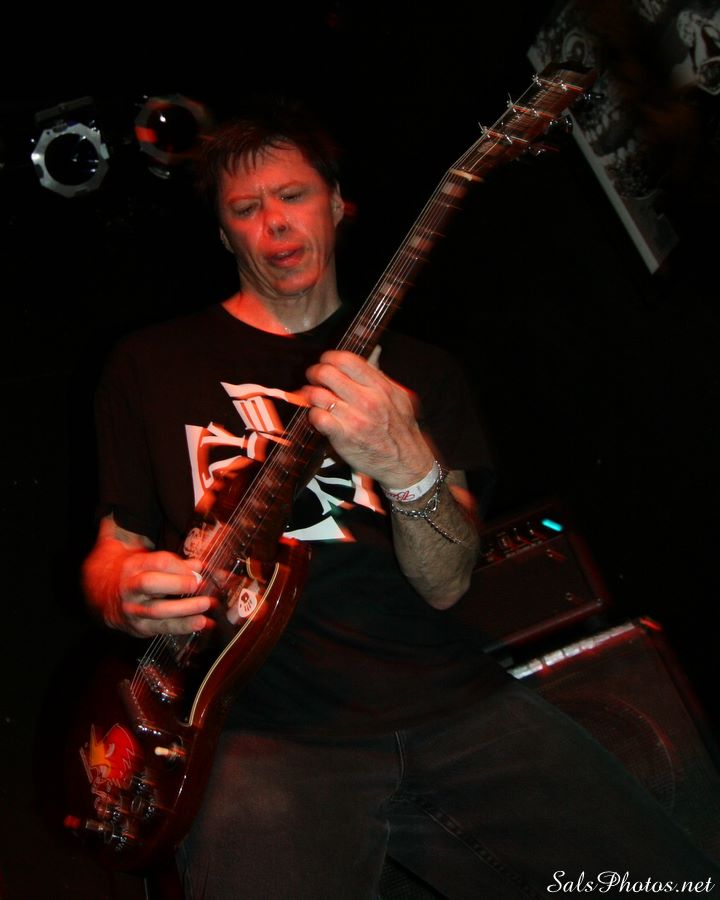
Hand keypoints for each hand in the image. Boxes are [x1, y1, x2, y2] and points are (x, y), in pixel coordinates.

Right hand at [112, 549, 214, 636]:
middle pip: (150, 583)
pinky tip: (201, 622)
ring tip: (205, 605)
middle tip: (197, 584)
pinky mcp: (140, 627)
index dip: (179, 566)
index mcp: (134, 567)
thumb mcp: (148, 563)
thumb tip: (199, 566)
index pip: (157, 562)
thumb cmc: (135, 576)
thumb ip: (175, 563)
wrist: (105, 597)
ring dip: (185, 609)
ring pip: (157, 610)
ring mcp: (133, 609)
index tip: (197, 570)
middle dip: (176, 584)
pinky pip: (163, 628)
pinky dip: (185, 626)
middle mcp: (130, 588)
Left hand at [303, 350, 434, 487]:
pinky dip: (313, 414)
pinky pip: (316, 416)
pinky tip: (320, 416)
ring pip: (316, 394)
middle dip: (315, 374)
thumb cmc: (400, 430)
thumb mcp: (398, 397)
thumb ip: (380, 378)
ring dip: (310, 395)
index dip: (329, 358)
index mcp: (379, 386)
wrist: (405, 462)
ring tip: (315, 399)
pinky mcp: (343, 436)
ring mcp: (354, 418)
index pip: (345, 360)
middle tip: (314, 380)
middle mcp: (366, 400)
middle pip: (326, 373)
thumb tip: (369, 358)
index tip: (326, 363)